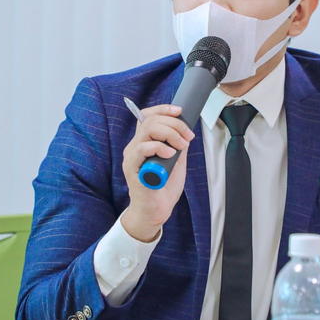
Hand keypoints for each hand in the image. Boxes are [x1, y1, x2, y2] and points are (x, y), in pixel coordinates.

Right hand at [120, 104, 194, 241]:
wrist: (156, 210)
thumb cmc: (164, 187)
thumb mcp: (176, 160)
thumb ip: (176, 144)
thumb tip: (184, 128)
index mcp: (144, 142)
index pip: (147, 116)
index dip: (163, 109)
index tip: (180, 111)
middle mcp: (135, 146)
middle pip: (150, 120)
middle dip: (174, 124)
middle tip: (188, 137)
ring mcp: (132, 156)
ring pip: (147, 130)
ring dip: (170, 134)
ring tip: (181, 146)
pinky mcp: (131, 167)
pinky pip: (142, 148)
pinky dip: (159, 147)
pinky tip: (170, 154)